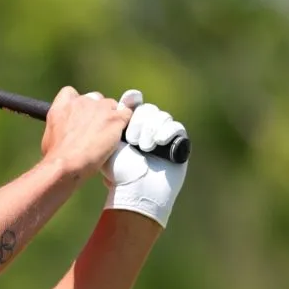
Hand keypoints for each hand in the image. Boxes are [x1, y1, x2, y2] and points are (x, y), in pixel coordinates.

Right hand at [41, 86, 132, 179]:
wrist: (66, 163)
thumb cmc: (55, 155)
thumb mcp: (49, 135)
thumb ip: (59, 125)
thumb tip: (64, 132)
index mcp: (63, 104)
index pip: (71, 92)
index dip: (78, 103)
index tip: (79, 115)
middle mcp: (82, 101)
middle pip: (95, 98)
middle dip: (97, 111)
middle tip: (96, 130)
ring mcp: (100, 108)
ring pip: (112, 106)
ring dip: (112, 118)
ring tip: (108, 136)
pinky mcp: (115, 118)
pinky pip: (127, 114)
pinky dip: (125, 123)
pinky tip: (120, 135)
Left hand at [100, 90, 188, 228]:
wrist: (137, 189)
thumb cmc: (120, 171)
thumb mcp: (109, 145)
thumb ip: (110, 123)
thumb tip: (115, 102)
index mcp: (128, 128)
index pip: (133, 106)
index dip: (132, 100)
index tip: (130, 98)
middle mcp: (146, 130)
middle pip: (147, 109)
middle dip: (139, 122)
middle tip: (132, 140)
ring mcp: (162, 136)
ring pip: (162, 116)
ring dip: (151, 129)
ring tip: (144, 147)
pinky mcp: (178, 144)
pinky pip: (177, 127)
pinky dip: (168, 132)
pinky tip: (159, 142)